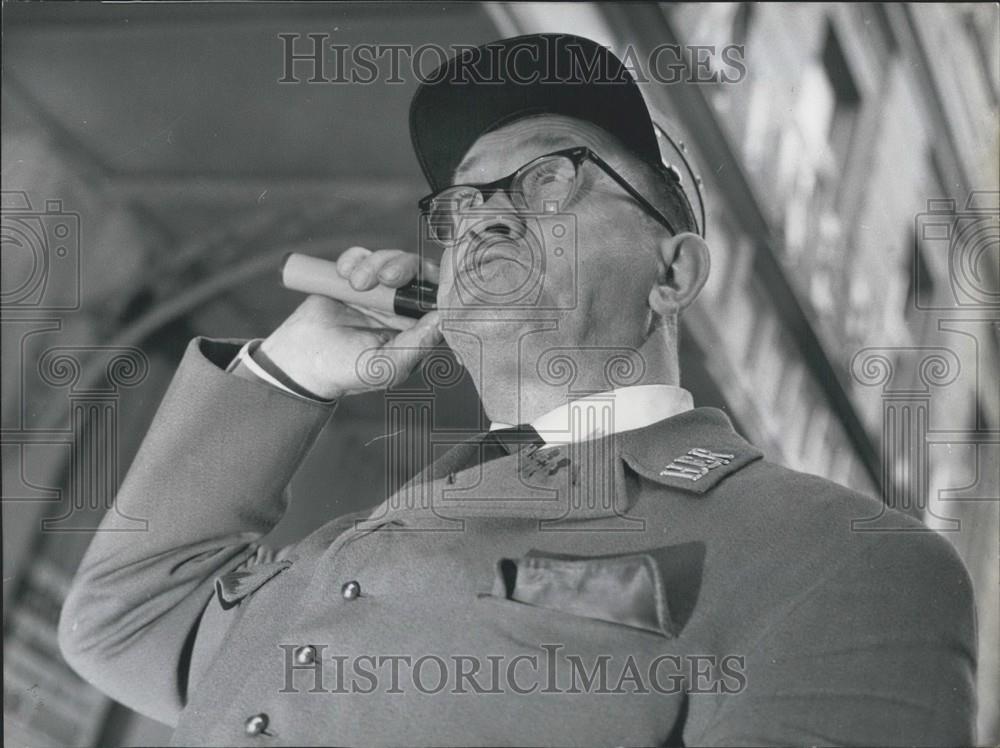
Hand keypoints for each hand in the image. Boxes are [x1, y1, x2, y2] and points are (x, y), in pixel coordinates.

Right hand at [260, 247, 441, 399]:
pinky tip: (343, 274)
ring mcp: (379, 292)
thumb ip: (417, 345)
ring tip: (354, 283)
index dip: (437, 286)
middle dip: (405, 266)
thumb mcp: (387, 366)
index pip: (439, 300)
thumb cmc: (347, 371)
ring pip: (393, 259)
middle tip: (386, 277)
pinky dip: (354, 258)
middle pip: (420, 272)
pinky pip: (363, 255)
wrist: (300, 362)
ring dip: (375, 263)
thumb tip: (442, 319)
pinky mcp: (355, 279)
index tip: (423, 284)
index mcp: (417, 330)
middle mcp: (403, 309)